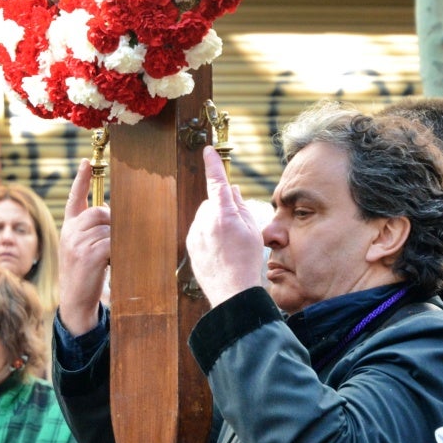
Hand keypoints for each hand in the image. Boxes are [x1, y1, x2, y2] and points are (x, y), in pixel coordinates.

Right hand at [58, 159, 109, 334]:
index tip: (85, 162)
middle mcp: (70, 232)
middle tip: (114, 239)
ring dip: (116, 240)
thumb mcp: (81, 247)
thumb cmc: (84, 273)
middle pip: (99, 212)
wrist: (74, 300)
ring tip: (109, 257)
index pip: (75, 198)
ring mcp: (77, 244)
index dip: (80, 180)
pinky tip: (113, 261)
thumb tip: (113, 215)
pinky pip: (112, 242)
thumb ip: (92, 230)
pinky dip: (118, 250)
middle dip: (112, 223)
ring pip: (108, 228)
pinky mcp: (89, 256)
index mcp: (68, 227)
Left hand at [185, 147, 263, 306]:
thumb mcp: (252, 231)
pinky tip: (220, 251)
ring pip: (205, 216)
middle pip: (213, 202)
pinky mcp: (190, 244)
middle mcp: (204, 221)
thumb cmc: (246, 261)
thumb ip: (241, 206)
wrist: (231, 291)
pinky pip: (200, 230)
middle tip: (237, 229)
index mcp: (223, 215)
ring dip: (215, 222)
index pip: (217, 183)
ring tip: (229, 244)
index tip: (208, 151)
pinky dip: (209, 235)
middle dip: (223, 208)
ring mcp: (194, 233)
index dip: (213, 165)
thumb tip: (232, 190)